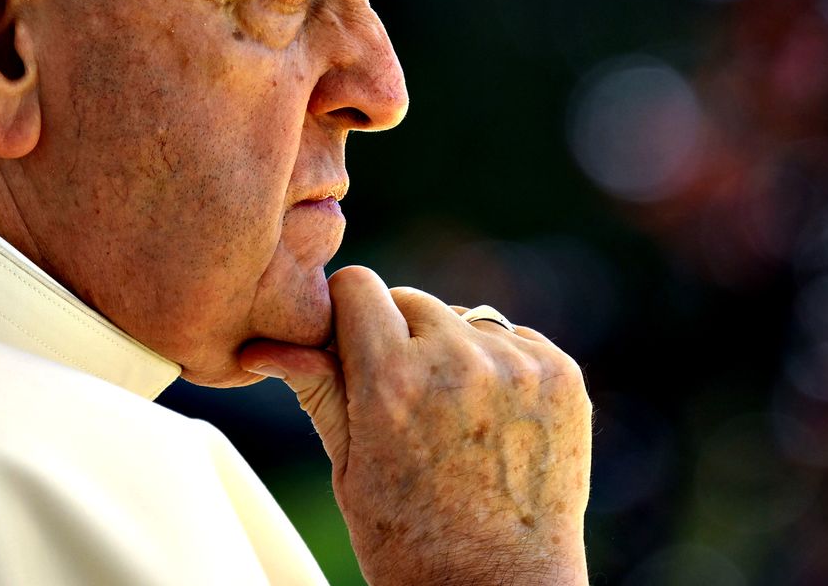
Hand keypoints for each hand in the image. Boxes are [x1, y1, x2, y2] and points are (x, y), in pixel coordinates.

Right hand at [239, 266, 590, 585]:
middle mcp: (458, 362)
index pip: (358, 286)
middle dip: (400, 336)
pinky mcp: (563, 376)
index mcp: (391, 381)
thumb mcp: (349, 469)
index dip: (348, 314)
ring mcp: (518, 366)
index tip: (350, 346)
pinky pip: (516, 339)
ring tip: (453, 419)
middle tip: (404, 400)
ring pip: (465, 318)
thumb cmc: (412, 541)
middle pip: (412, 300)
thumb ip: (319, 390)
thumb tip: (264, 346)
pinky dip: (501, 366)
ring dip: (453, 349)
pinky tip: (493, 421)